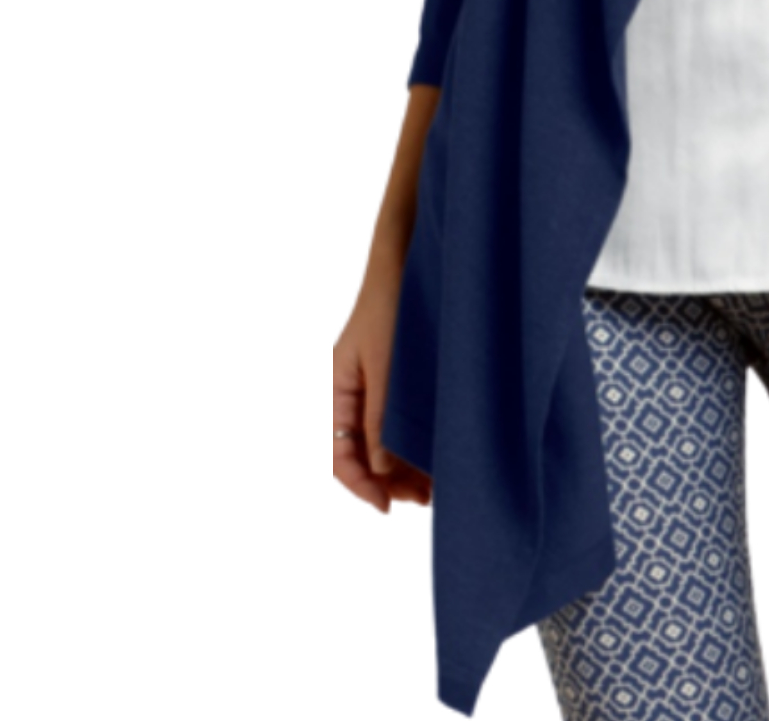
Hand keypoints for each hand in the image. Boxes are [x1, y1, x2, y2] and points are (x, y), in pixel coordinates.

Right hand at [333, 279, 432, 513]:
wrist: (409, 262)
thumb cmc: (392, 306)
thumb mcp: (386, 366)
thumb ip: (381, 418)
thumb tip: (380, 471)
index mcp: (335, 389)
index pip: (338, 454)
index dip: (360, 485)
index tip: (388, 505)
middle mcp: (349, 393)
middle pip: (360, 453)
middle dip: (388, 481)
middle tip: (422, 498)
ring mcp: (372, 387)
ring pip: (380, 442)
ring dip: (402, 466)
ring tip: (432, 486)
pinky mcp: (395, 380)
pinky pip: (395, 422)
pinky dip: (411, 443)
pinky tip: (433, 456)